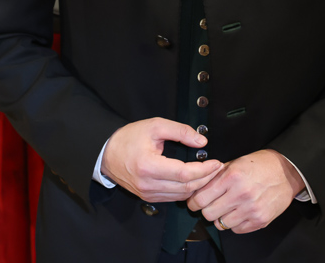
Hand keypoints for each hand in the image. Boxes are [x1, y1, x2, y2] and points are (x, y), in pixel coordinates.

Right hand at [101, 119, 222, 202]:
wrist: (107, 153)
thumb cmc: (129, 138)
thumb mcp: (155, 126)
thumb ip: (180, 131)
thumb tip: (201, 141)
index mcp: (149, 166)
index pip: (185, 173)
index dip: (204, 170)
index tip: (216, 162)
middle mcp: (148, 184)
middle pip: (186, 187)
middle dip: (206, 178)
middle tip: (217, 168)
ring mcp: (147, 194)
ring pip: (181, 195)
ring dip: (198, 186)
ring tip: (209, 173)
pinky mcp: (148, 198)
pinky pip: (173, 197)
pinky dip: (186, 190)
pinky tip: (194, 180)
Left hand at [186, 150, 301, 233]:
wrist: (287, 172)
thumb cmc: (260, 165)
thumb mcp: (235, 162)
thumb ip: (216, 175)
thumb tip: (197, 186)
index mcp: (232, 177)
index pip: (201, 199)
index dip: (194, 202)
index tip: (194, 202)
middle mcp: (241, 194)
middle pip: (208, 214)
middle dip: (206, 210)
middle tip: (211, 205)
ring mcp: (251, 209)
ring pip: (221, 224)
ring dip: (220, 217)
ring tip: (227, 208)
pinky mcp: (260, 220)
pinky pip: (236, 230)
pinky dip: (234, 223)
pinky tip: (239, 212)